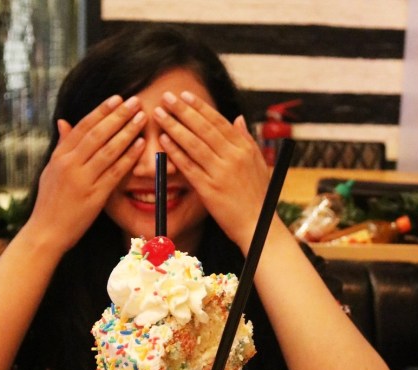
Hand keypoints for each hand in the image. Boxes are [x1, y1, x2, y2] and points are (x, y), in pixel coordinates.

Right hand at [28, 95, 147, 251]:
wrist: (46, 232)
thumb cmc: (50, 203)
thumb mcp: (51, 171)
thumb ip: (61, 147)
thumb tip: (63, 122)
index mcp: (60, 156)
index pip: (83, 127)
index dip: (102, 111)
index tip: (117, 98)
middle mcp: (70, 165)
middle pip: (98, 134)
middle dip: (118, 116)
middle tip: (135, 102)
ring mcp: (82, 180)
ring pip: (108, 150)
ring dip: (127, 132)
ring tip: (141, 119)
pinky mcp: (94, 197)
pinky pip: (114, 173)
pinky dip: (128, 158)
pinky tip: (140, 146)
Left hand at [154, 91, 269, 252]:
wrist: (258, 225)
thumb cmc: (257, 195)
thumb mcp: (258, 163)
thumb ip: (246, 139)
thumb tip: (237, 118)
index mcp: (244, 148)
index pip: (218, 121)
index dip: (199, 107)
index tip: (184, 95)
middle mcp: (233, 157)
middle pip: (203, 129)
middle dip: (183, 111)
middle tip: (166, 97)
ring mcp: (220, 173)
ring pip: (194, 144)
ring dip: (174, 127)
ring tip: (159, 115)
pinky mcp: (210, 190)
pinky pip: (189, 167)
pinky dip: (176, 153)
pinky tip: (163, 141)